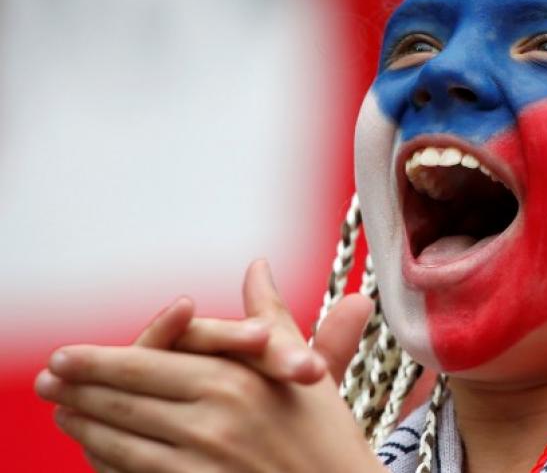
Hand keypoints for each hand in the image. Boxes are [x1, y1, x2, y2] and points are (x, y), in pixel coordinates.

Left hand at [36, 260, 381, 472]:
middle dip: (79, 387)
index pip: (151, 362)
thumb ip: (273, 316)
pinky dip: (105, 460)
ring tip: (61, 410)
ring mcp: (202, 463)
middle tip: (48, 376)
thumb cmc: (326, 434)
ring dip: (84, 424)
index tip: (67, 354)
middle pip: (127, 398)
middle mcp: (214, 418)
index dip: (102, 360)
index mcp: (238, 379)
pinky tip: (92, 449)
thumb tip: (258, 267)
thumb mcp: (305, 368)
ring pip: (122, 439)